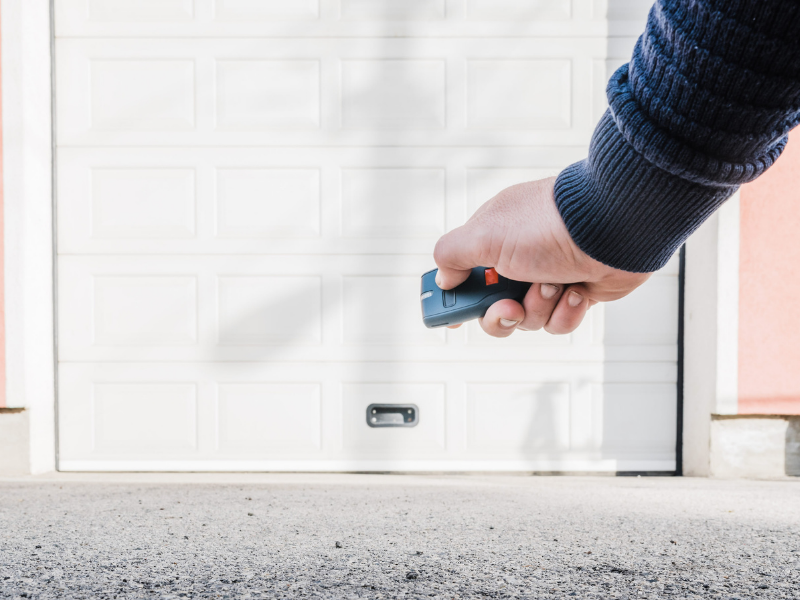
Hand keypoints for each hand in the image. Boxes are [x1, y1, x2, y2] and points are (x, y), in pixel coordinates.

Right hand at [433, 177, 651, 336]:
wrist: (614, 228)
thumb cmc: (550, 225)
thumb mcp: (485, 234)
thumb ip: (452, 254)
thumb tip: (443, 276)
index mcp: (494, 238)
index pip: (464, 272)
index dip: (457, 297)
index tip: (451, 319)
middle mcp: (520, 257)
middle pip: (493, 306)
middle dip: (500, 314)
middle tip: (510, 307)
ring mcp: (549, 275)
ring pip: (528, 318)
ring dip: (539, 307)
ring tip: (554, 283)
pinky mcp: (577, 292)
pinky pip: (560, 321)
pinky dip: (566, 311)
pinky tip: (575, 290)